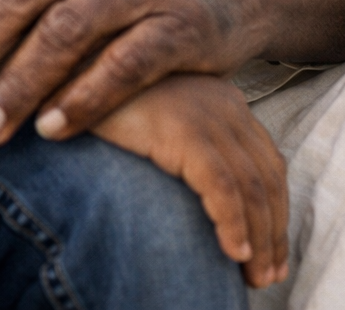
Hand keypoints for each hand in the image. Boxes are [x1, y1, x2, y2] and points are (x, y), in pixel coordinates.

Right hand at [94, 75, 287, 289]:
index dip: (274, 211)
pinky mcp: (182, 128)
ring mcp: (205, 113)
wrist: (70, 66)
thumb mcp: (159, 116)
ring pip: (252, 187)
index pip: (266, 162)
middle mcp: (223, 103)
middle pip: (267, 177)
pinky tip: (233, 252)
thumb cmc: (105, 98)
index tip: (270, 253)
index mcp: (223, 99)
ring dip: (259, 239)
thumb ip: (186, 141)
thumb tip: (205, 195)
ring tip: (255, 277)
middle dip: (273, 232)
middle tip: (268, 275)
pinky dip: (233, 224)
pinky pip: (221, 186)